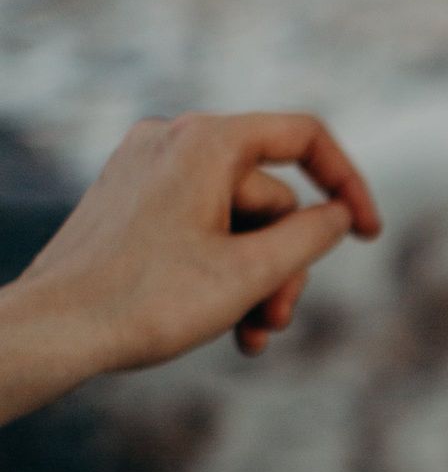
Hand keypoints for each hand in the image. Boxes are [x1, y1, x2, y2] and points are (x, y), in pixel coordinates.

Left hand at [4, 109, 380, 398]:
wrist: (54, 328)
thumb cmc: (146, 299)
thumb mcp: (250, 272)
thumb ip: (310, 237)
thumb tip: (337, 215)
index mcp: (205, 141)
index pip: (304, 137)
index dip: (348, 184)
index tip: (368, 235)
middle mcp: (173, 141)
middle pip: (269, 197)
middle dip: (283, 264)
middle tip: (276, 320)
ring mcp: (147, 170)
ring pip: (236, 220)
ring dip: (254, 278)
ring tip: (249, 334)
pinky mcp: (130, 201)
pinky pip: (199, 225)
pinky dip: (219, 270)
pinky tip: (224, 322)